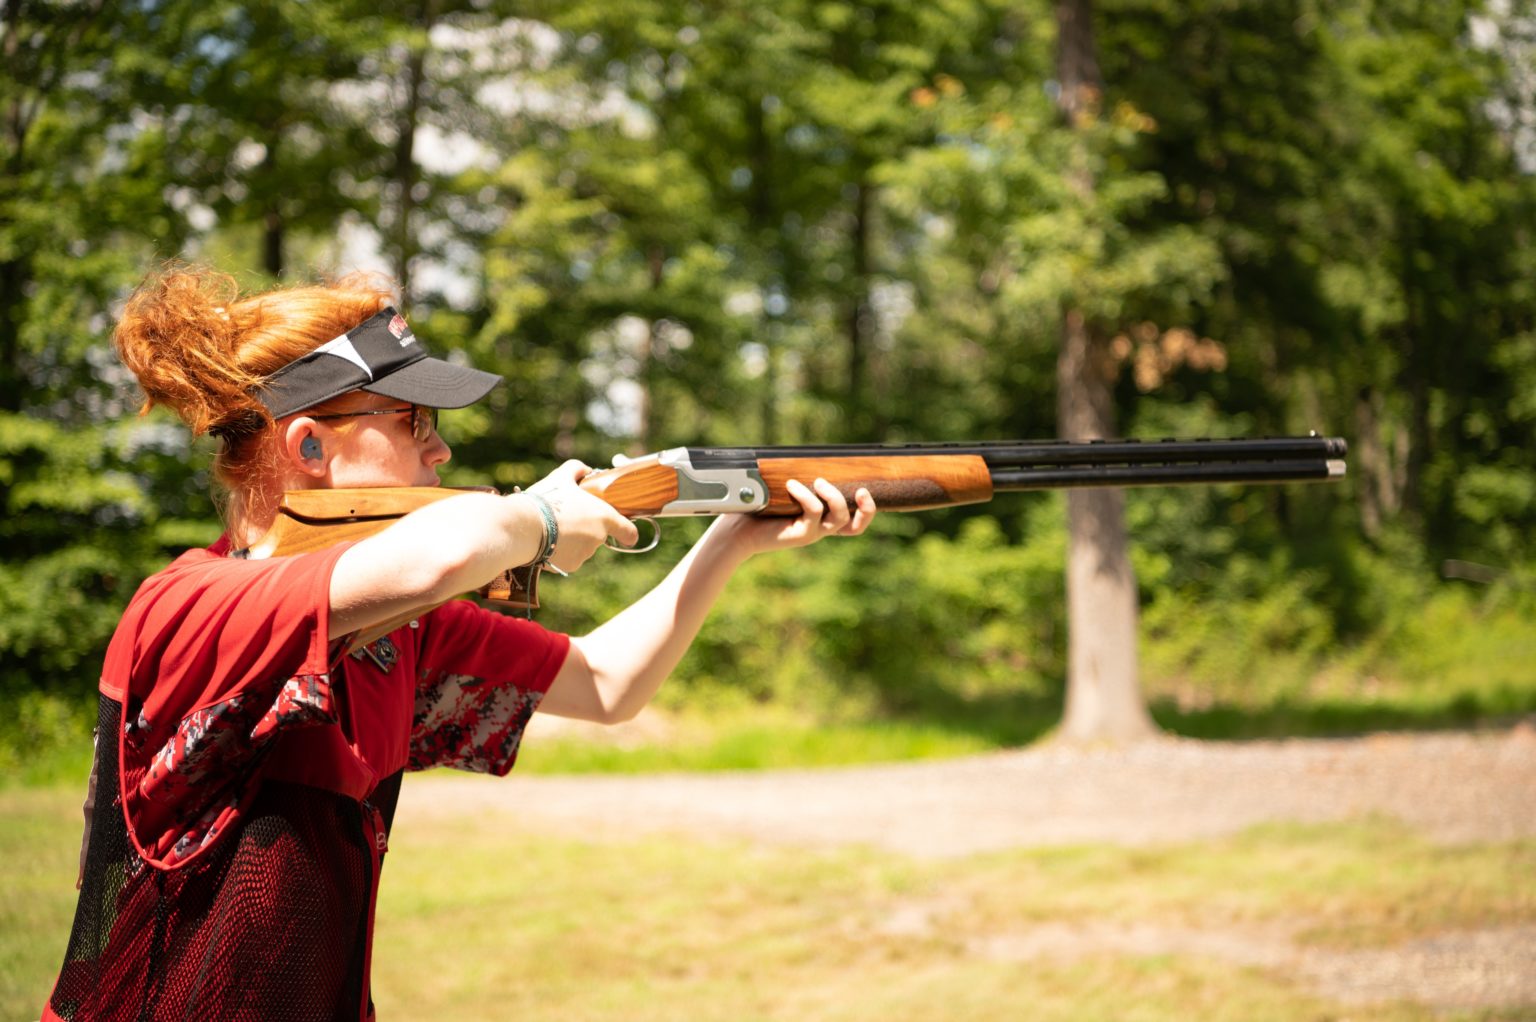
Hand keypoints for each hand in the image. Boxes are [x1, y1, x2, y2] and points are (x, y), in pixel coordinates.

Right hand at [526, 460, 639, 572]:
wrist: (524, 527)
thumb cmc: (546, 500)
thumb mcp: (561, 476)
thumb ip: (577, 469)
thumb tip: (585, 469)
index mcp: (604, 517)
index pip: (629, 532)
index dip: (627, 533)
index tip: (625, 534)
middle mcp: (598, 538)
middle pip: (598, 535)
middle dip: (585, 528)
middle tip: (566, 517)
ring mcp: (585, 554)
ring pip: (582, 547)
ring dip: (572, 540)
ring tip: (552, 528)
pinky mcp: (570, 566)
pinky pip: (568, 558)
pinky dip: (560, 552)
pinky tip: (547, 541)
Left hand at [716, 477, 876, 557]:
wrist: (738, 529)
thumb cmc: (761, 507)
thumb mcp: (786, 491)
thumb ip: (802, 481)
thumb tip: (813, 455)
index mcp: (822, 521)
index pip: (855, 524)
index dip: (867, 511)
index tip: (865, 490)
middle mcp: (821, 529)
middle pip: (854, 525)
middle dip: (865, 508)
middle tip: (861, 490)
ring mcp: (812, 534)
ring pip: (838, 519)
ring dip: (833, 496)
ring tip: (819, 481)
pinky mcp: (800, 535)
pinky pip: (813, 513)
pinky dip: (806, 496)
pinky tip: (792, 485)